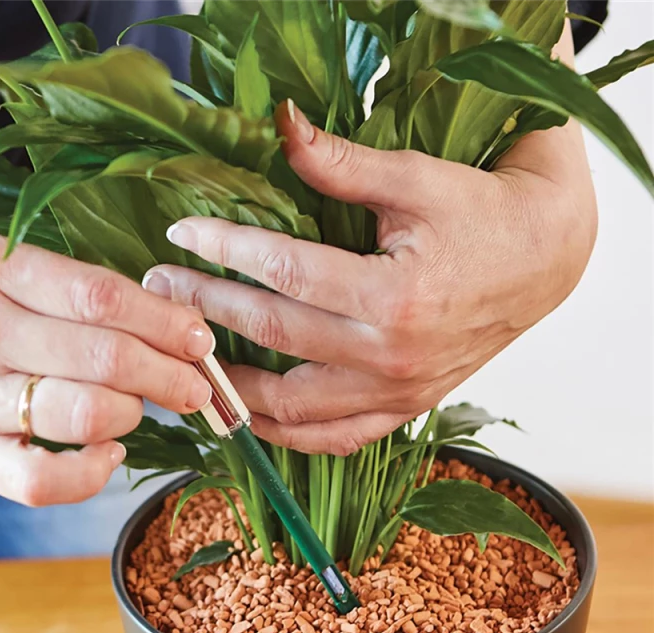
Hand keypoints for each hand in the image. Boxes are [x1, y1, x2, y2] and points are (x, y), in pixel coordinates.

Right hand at [0, 233, 213, 504]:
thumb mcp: (7, 282)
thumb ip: (81, 294)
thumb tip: (177, 327)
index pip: (100, 295)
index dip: (164, 321)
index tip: (198, 339)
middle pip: (104, 357)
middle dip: (168, 375)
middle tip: (193, 386)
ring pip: (85, 414)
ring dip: (131, 415)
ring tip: (134, 410)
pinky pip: (44, 481)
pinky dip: (92, 473)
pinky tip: (108, 454)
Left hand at [142, 82, 596, 456]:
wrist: (538, 264)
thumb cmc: (479, 217)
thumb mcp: (416, 180)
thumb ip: (342, 165)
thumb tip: (280, 127)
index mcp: (394, 297)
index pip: (284, 273)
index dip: (224, 249)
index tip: (181, 233)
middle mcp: (391, 357)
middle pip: (274, 336)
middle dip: (206, 308)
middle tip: (159, 288)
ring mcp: (396, 394)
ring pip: (290, 406)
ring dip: (229, 382)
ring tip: (184, 353)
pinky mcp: (401, 411)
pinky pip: (331, 440)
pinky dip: (282, 433)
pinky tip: (243, 413)